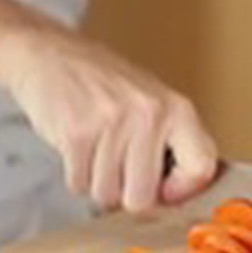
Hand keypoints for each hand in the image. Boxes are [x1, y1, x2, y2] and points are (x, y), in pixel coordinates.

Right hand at [0, 28, 217, 212]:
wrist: (50, 54)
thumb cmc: (107, 83)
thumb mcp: (156, 102)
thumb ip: (176, 144)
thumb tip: (187, 194)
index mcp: (177, 108)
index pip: (201, 168)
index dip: (182, 191)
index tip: (166, 190)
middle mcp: (149, 114)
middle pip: (142, 198)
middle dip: (127, 195)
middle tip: (121, 171)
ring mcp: (112, 123)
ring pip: (107, 195)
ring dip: (98, 184)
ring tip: (98, 152)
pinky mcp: (76, 133)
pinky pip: (79, 185)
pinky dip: (76, 176)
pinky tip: (80, 149)